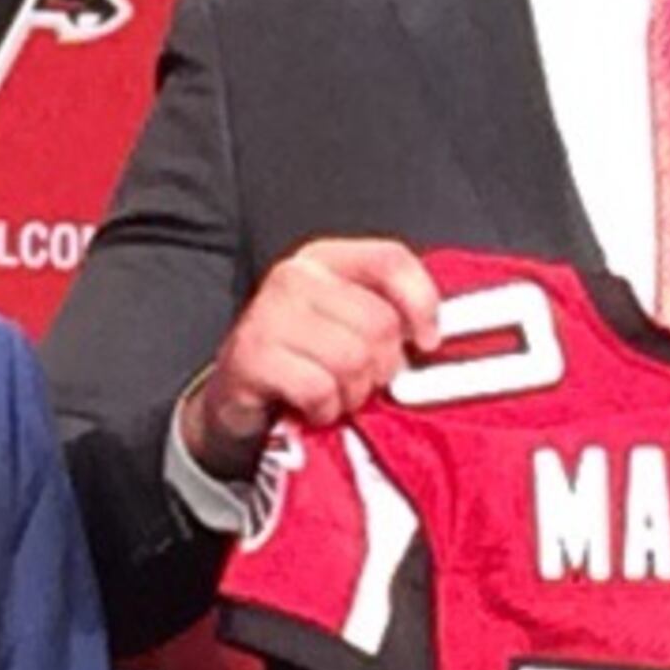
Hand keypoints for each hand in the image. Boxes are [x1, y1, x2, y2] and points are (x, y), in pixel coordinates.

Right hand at [181, 238, 442, 480]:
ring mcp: (269, 313)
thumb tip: (430, 338)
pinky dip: (325, 410)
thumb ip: (389, 315)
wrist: (239, 398)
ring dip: (353, 392)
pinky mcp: (251, 356)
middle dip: (382, 366)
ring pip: (353, 358)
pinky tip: (312, 408)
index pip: (390, 261)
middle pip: (379, 322)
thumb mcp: (348, 326)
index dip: (421, 303)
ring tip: (335, 394)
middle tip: (364, 381)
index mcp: (326, 259)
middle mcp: (295, 276)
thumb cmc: (306, 361)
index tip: (426, 342)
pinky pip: (319, 388)